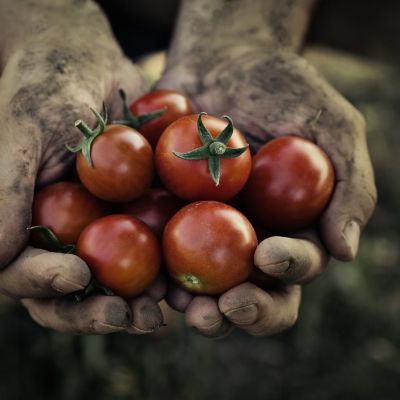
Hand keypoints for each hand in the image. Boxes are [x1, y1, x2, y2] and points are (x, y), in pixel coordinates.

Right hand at [0, 0, 163, 333]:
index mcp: (25, 227)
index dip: (45, 283)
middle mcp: (63, 238)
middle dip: (95, 312)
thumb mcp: (21, 132)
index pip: (24, 273)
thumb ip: (4, 195)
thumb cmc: (48, 90)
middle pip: (72, 294)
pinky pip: (155, 256)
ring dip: (137, 305)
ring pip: (116, 286)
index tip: (77, 275)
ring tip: (160, 311)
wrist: (94, 67)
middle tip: (125, 317)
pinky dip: (169, 274)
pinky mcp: (140, 222)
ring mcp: (103, 233)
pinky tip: (187, 285)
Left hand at [159, 48, 376, 336]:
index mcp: (290, 226)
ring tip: (180, 305)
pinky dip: (151, 269)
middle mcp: (247, 239)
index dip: (288, 271)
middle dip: (240, 310)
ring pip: (200, 287)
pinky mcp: (164, 217)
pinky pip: (156, 251)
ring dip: (192, 305)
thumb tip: (344, 250)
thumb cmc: (282, 87)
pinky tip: (145, 278)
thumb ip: (349, 185)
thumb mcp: (331, 126)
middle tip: (224, 308)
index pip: (295, 265)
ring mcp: (203, 232)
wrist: (222, 59)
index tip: (270, 254)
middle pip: (249, 292)